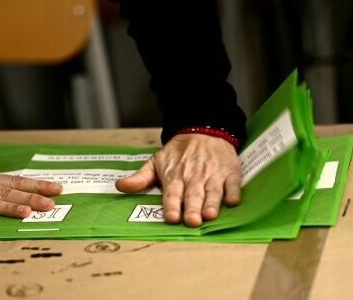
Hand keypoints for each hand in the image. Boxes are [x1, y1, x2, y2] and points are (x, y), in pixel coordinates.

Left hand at [116, 134, 241, 226]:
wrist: (204, 130)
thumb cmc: (178, 153)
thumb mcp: (156, 161)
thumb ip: (140, 177)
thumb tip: (120, 186)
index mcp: (174, 176)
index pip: (172, 194)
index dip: (171, 206)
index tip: (171, 217)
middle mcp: (194, 177)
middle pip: (193, 195)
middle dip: (192, 208)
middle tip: (192, 221)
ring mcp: (213, 174)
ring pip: (213, 191)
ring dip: (212, 203)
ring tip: (210, 215)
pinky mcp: (230, 172)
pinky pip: (233, 184)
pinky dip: (233, 192)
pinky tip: (232, 201)